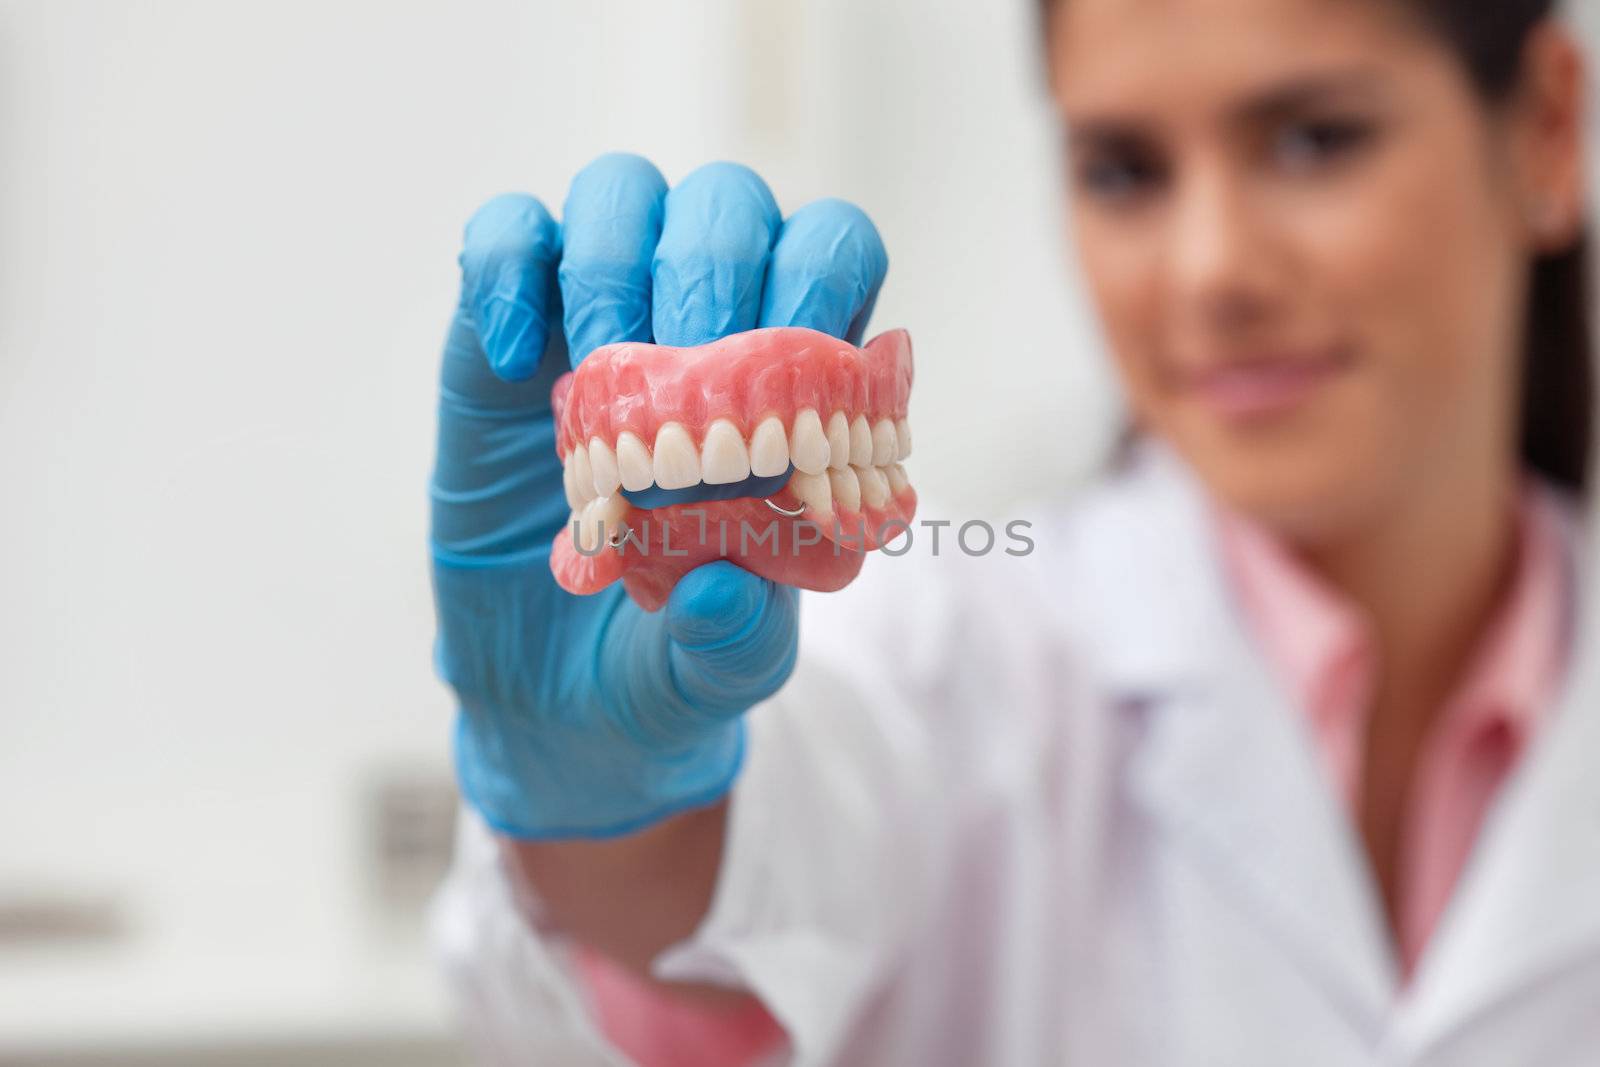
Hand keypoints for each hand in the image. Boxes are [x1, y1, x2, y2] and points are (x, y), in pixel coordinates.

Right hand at [429, 154, 888, 837]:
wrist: (556, 702)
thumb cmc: (672, 662)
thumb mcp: (721, 676)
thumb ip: (740, 641)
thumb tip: (725, 585)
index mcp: (792, 382)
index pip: (830, 252)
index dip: (823, 271)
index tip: (802, 343)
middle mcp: (701, 326)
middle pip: (726, 208)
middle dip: (714, 272)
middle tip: (692, 363)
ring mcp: (597, 323)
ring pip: (622, 197)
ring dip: (616, 260)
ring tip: (602, 366)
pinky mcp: (500, 342)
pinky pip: (506, 239)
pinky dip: (509, 268)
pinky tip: (513, 355)